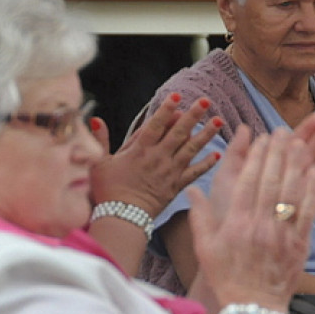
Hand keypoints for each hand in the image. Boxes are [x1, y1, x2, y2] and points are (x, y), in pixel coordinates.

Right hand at [89, 94, 221, 217]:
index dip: (166, 109)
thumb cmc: (108, 191)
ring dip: (206, 134)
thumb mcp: (99, 163)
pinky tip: (218, 154)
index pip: (156, 124)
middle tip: (206, 101)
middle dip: (193, 115)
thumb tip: (95, 119)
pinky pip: (194, 173)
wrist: (122, 218)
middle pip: (179, 132)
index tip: (177, 95)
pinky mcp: (176, 185)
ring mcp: (170, 171)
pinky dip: (206, 163)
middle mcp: (158, 157)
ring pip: (191, 149)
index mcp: (140, 150)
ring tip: (219, 121)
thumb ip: (101, 140)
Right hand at [187, 115, 314, 311]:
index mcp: (237, 224)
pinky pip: (311, 211)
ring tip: (303, 142)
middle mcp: (260, 225)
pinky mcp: (301, 242)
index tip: (262, 138)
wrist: (253, 308)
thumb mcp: (205, 247)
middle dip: (278, 153)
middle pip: (272, 181)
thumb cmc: (227, 277)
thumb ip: (199, 215)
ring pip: (293, 192)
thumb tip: (191, 189)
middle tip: (284, 131)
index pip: (248, 182)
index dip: (256, 157)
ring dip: (299, 164)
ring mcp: (283, 234)